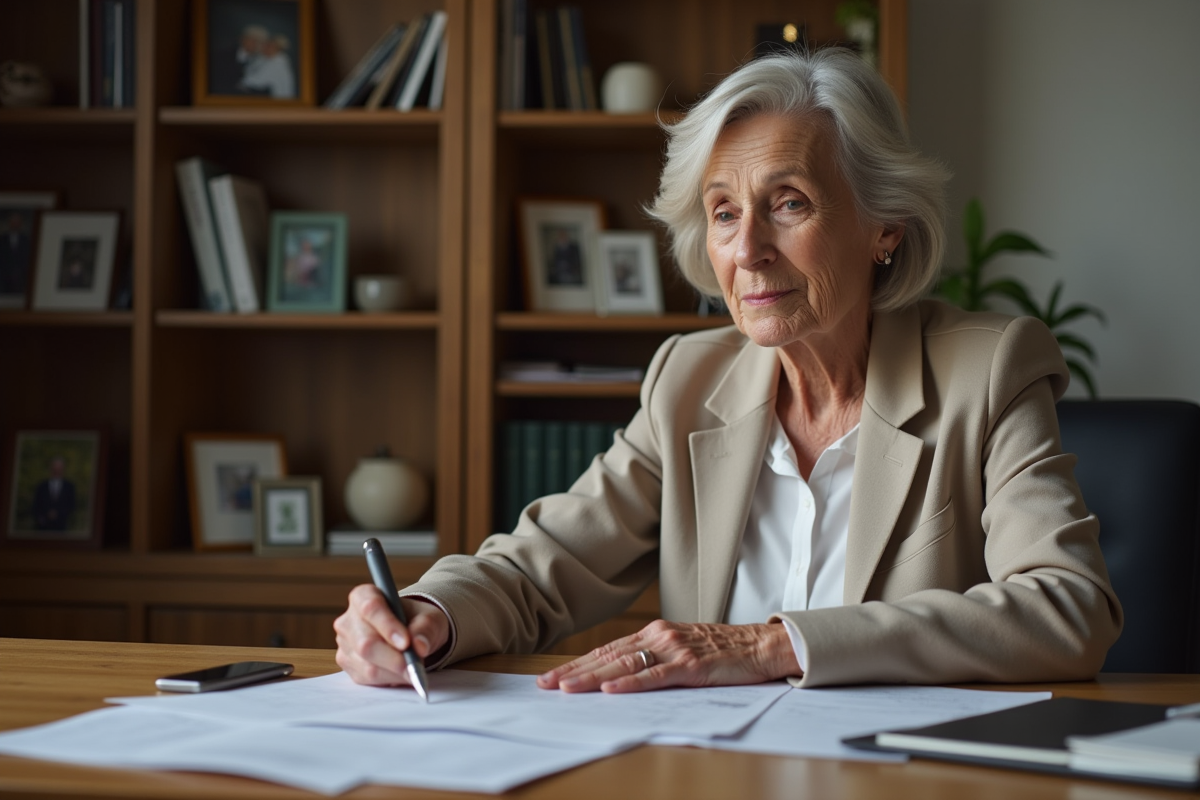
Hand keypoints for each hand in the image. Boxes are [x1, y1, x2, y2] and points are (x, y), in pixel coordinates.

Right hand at [334, 584, 450, 685]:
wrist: (410, 634)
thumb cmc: (417, 620)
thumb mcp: (429, 618)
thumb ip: (426, 628)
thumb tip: (420, 646)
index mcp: (364, 596)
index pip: (371, 608)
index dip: (388, 626)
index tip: (406, 643)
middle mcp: (348, 619)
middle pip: (366, 643)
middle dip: (393, 659)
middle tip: (415, 667)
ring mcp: (345, 644)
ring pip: (367, 665)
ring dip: (394, 673)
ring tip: (414, 670)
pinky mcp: (347, 664)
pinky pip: (367, 678)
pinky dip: (389, 680)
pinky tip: (401, 674)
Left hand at [536, 619, 800, 693]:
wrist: (760, 644)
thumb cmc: (721, 650)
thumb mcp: (681, 648)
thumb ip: (653, 657)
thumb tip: (618, 677)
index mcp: (653, 633)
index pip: (606, 651)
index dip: (577, 663)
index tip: (551, 677)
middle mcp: (658, 636)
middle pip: (608, 657)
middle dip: (574, 672)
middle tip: (545, 685)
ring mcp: (673, 650)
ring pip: (624, 666)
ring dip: (592, 678)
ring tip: (566, 689)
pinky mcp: (690, 666)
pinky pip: (654, 677)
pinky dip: (630, 684)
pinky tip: (611, 691)